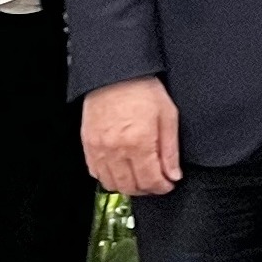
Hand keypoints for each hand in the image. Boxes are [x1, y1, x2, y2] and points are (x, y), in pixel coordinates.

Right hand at [83, 76, 182, 196]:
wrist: (116, 72)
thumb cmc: (142, 88)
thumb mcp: (168, 115)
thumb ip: (170, 149)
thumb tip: (173, 174)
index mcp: (138, 142)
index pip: (151, 181)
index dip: (162, 187)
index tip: (168, 184)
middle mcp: (116, 149)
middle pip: (131, 187)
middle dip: (147, 189)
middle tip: (156, 182)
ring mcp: (99, 148)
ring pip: (112, 184)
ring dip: (128, 186)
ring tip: (139, 177)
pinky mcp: (88, 144)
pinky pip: (95, 172)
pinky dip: (109, 177)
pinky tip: (121, 169)